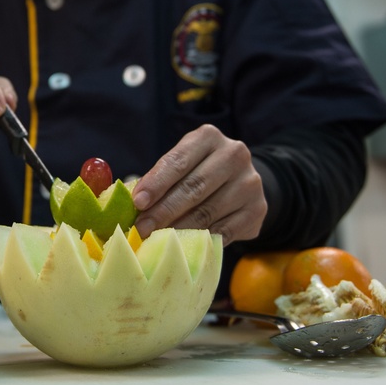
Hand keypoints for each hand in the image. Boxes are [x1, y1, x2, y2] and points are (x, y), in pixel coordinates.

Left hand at [131, 124, 266, 244]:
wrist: (240, 183)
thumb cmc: (198, 172)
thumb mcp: (180, 165)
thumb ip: (158, 178)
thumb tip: (127, 200)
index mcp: (208, 137)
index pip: (178, 161)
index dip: (156, 183)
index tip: (137, 203)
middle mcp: (234, 154)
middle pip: (193, 187)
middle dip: (164, 210)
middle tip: (142, 229)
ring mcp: (250, 182)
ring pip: (208, 212)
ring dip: (179, 230)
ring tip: (157, 241)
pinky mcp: (258, 209)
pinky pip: (224, 231)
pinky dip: (201, 241)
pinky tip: (184, 247)